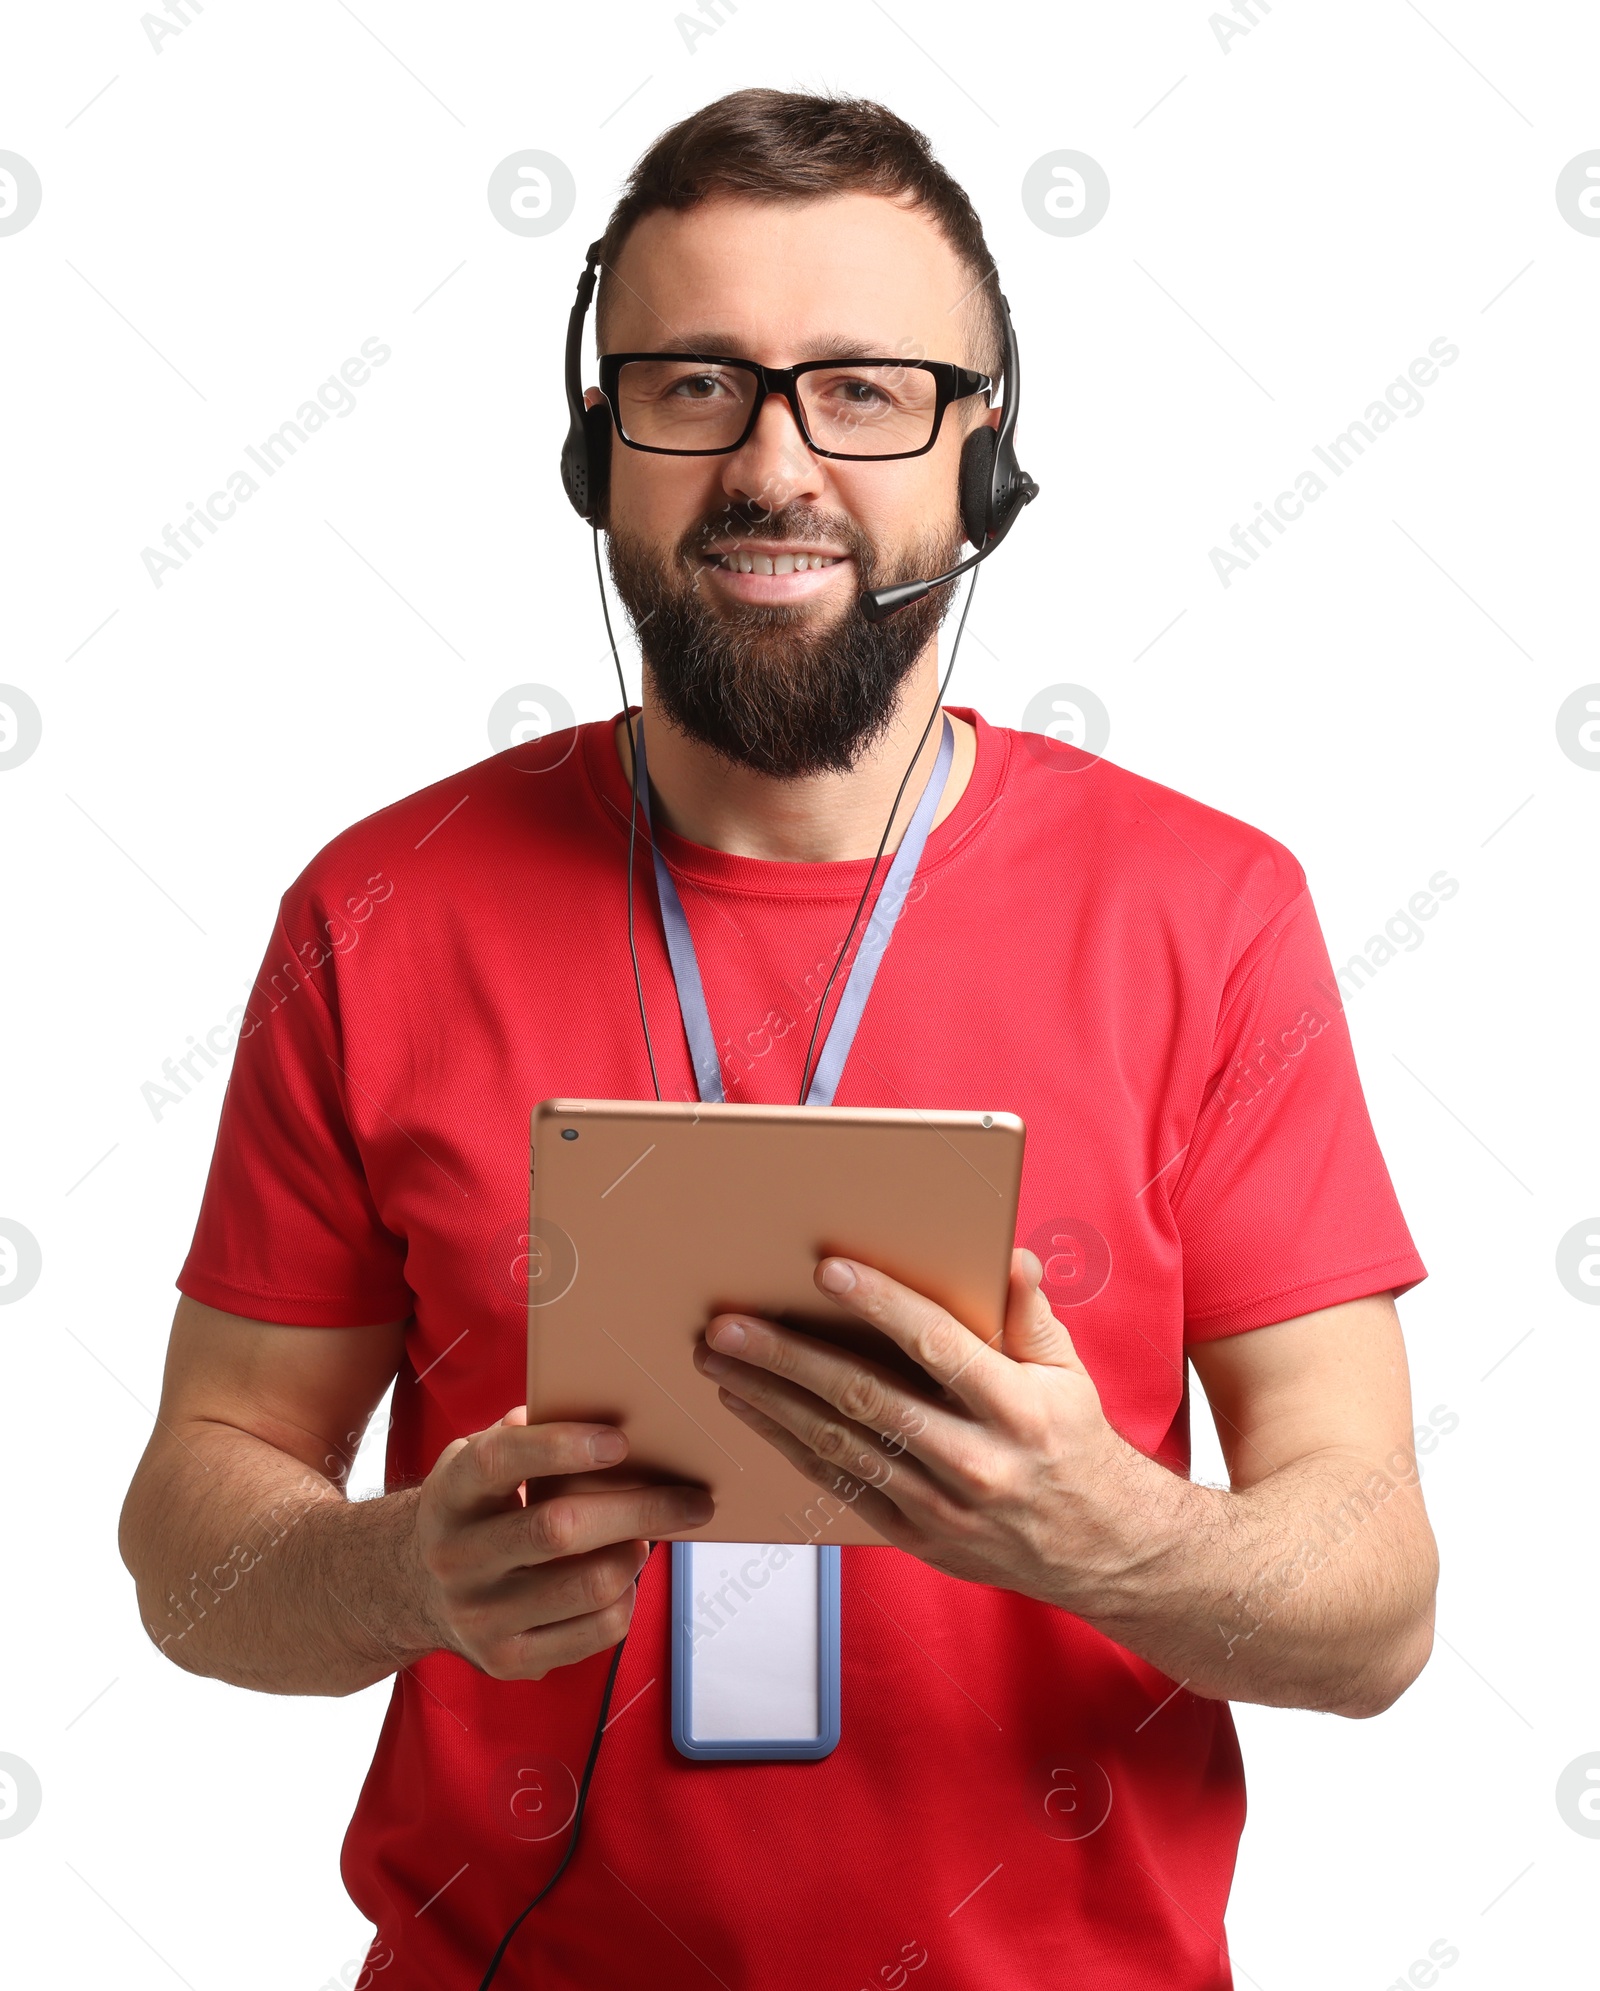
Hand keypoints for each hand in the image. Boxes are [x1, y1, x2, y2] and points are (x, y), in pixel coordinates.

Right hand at [413, 1409, 712, 1679]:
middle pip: (560, 1530)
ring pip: (589, 1584)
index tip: (621, 1441)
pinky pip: (596, 1630)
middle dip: (639, 1509)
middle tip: (692, 1499)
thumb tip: (605, 1409)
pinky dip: (627, 1599)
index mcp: (451, 1493)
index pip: (500, 1462)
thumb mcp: (477, 1458)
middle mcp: (457, 1556)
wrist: (415, 1588)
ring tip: (645, 1536)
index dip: (562, 1447)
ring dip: (635, 1555)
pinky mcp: (508, 1660)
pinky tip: (623, 1578)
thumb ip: (526, 1433)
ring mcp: (479, 1615)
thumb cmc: (476, 1507)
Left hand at [690, 1249, 1153, 1609]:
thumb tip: (1008, 1255)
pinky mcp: (918, 1538)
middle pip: (866, 1399)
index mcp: (1017, 1408)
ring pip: (840, 1447)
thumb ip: (1029, 1313)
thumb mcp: (1067, 1372)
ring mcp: (942, 1507)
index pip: (938, 1345)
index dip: (881, 1304)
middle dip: (788, 1359)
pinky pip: (842, 1488)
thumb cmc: (1076, 1445)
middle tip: (729, 1327)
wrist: (1103, 1551)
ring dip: (772, 1404)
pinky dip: (793, 1448)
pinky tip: (756, 1414)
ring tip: (721, 1366)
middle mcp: (976, 1460)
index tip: (827, 1270)